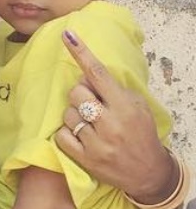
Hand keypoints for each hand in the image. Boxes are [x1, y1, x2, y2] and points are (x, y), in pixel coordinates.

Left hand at [54, 30, 177, 208]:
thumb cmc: (140, 133)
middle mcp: (109, 123)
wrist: (147, 173)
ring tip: (89, 123)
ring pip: (67, 114)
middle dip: (80, 94)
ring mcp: (96, 142)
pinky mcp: (84, 158)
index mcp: (124, 106)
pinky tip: (81, 136)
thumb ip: (114, 89)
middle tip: (92, 103)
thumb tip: (86, 75)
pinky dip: (67, 133)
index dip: (81, 52)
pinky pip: (61, 135)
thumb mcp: (137, 106)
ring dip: (74, 115)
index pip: (97, 73)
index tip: (67, 35)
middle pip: (76, 92)